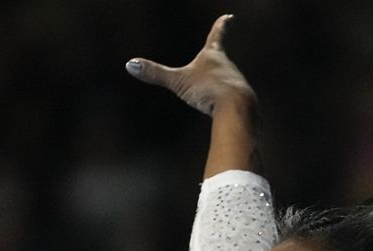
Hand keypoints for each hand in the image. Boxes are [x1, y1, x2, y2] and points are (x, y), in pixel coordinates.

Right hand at [125, 15, 254, 115]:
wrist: (237, 109)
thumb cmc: (208, 89)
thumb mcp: (179, 81)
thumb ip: (156, 74)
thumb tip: (130, 65)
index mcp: (214, 56)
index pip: (217, 35)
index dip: (222, 25)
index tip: (230, 17)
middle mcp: (229, 66)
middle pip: (221, 61)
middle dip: (216, 61)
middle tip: (219, 55)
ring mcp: (237, 83)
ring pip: (226, 82)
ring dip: (220, 85)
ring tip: (214, 94)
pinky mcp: (242, 100)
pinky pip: (231, 100)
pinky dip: (225, 103)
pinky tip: (223, 111)